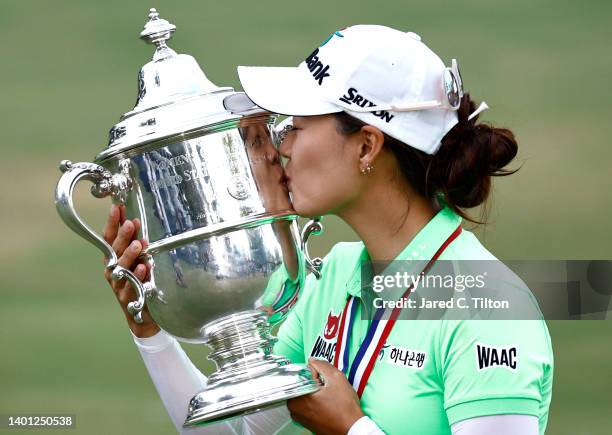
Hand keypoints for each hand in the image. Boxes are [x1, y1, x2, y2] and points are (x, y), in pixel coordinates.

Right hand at [102, 204, 159, 337]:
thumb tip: (136, 220)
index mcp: (113, 258)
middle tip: (131, 223)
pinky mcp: (129, 298)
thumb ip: (136, 242)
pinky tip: (145, 267)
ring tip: (139, 244)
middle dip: (123, 236)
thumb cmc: (141, 282)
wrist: (144, 315)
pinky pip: (132, 286)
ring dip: (130, 255)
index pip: (109, 238)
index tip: (117, 207)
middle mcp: (113, 270)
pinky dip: (138, 276)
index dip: (112, 223)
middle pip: (115, 250)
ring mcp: (119, 285)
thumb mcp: (139, 259)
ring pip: (121, 268)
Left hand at [287, 358, 364, 434]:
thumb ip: (322, 365)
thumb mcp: (336, 378)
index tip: (323, 378)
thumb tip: (312, 361)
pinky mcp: (305, 422)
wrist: (352, 429)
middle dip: (313, 382)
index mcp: (297, 397)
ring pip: (304, 394)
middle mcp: (294, 408)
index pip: (301, 374)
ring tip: (328, 396)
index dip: (314, 373)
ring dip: (314, 392)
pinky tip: (327, 404)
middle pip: (301, 384)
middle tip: (326, 387)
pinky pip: (307, 405)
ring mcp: (299, 417)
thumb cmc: (345, 408)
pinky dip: (315, 402)